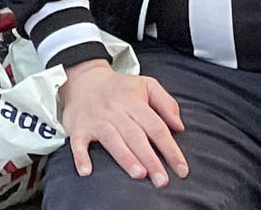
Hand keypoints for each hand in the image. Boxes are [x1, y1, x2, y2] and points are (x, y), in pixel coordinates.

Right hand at [59, 62, 188, 183]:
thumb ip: (166, 103)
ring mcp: (96, 120)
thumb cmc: (119, 88)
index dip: (170, 149)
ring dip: (125, 157)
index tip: (181, 170)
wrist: (83, 78)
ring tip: (139, 174)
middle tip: (162, 180)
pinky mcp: (78, 128)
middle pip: (136, 137)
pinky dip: (81, 156)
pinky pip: (78, 143)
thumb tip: (180, 126)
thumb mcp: (146, 85)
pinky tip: (86, 171)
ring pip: (112, 139)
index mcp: (134, 103)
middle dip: (150, 159)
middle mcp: (116, 112)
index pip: (156, 127)